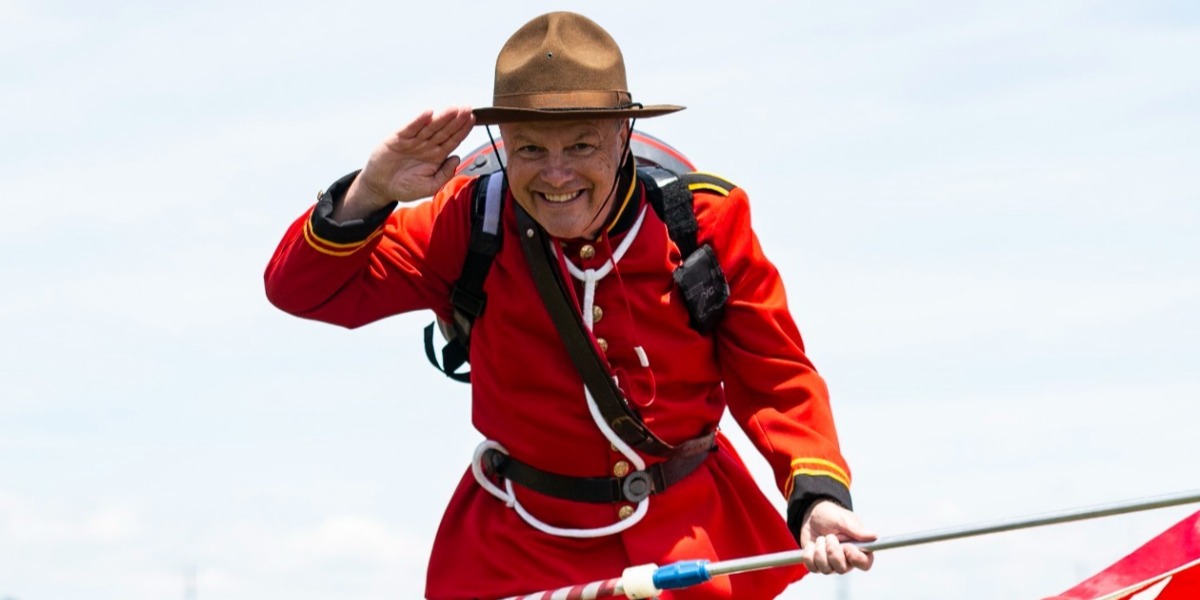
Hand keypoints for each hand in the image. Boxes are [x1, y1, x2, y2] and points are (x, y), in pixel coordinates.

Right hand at [336, 107, 475, 220]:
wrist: (382, 187)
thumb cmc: (406, 186)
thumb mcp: (430, 186)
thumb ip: (445, 174)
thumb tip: (457, 158)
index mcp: (436, 156)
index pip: (452, 140)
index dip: (462, 130)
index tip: (472, 120)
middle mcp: (427, 145)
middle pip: (444, 130)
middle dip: (456, 120)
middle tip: (467, 109)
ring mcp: (413, 141)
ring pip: (430, 127)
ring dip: (441, 118)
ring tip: (453, 109)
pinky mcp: (398, 139)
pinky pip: (410, 128)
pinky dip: (418, 121)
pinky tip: (428, 114)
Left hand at [798, 499, 876, 574]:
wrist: (811, 515)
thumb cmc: (831, 515)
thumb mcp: (843, 519)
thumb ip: (857, 530)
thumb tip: (874, 536)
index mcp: (858, 548)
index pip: (865, 564)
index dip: (856, 558)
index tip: (847, 547)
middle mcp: (847, 559)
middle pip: (843, 569)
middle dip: (833, 552)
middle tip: (829, 537)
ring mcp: (831, 563)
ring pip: (826, 569)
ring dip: (819, 551)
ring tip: (821, 538)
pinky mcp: (818, 564)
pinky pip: (813, 568)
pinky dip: (809, 554)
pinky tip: (812, 544)